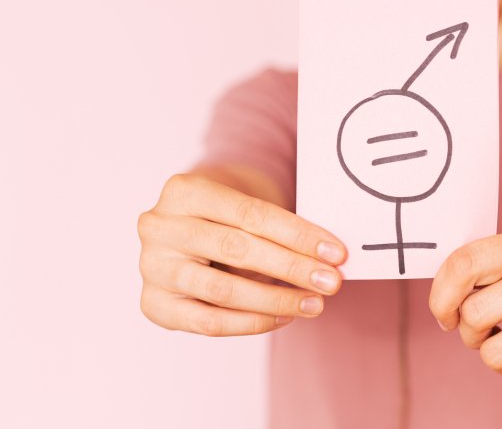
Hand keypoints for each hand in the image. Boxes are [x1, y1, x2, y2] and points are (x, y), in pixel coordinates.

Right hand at [137, 174, 346, 335]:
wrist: (187, 230)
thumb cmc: (227, 217)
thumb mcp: (246, 208)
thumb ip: (277, 229)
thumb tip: (327, 260)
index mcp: (184, 190)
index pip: (251, 214)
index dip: (298, 235)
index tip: (337, 253)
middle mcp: (159, 226)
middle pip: (237, 249)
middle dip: (292, 268)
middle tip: (332, 282)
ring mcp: (152, 267)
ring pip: (223, 290)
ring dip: (276, 300)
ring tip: (313, 304)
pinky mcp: (154, 304)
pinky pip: (209, 322)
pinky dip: (251, 322)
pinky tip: (283, 317)